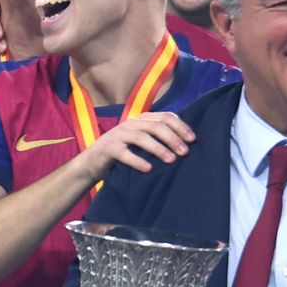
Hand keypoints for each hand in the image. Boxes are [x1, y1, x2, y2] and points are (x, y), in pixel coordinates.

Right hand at [80, 111, 194, 181]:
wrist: (93, 162)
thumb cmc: (124, 152)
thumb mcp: (141, 141)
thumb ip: (157, 137)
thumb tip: (185, 142)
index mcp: (141, 120)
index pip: (164, 117)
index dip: (180, 126)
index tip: (193, 139)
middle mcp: (131, 124)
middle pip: (155, 126)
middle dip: (172, 138)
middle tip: (185, 152)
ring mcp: (118, 135)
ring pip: (141, 137)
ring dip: (158, 148)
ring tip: (171, 160)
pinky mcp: (108, 148)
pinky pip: (124, 153)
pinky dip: (136, 160)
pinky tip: (148, 168)